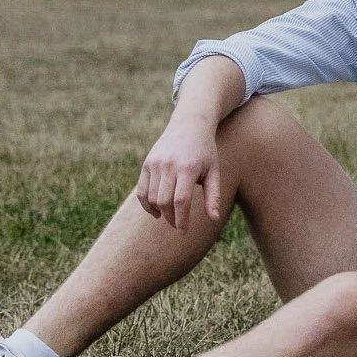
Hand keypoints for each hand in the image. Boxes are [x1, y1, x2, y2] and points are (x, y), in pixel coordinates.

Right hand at [134, 112, 221, 230]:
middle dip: (171, 218)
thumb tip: (214, 219)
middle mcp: (169, 165)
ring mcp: (155, 164)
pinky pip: (142, 191)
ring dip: (160, 212)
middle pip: (164, 202)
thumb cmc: (205, 152)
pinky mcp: (147, 164)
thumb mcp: (214, 171)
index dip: (181, 220)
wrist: (189, 125)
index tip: (184, 231)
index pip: (181, 201)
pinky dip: (147, 204)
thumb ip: (214, 196)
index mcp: (188, 168)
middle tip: (178, 225)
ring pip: (152, 198)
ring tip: (170, 216)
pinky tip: (156, 211)